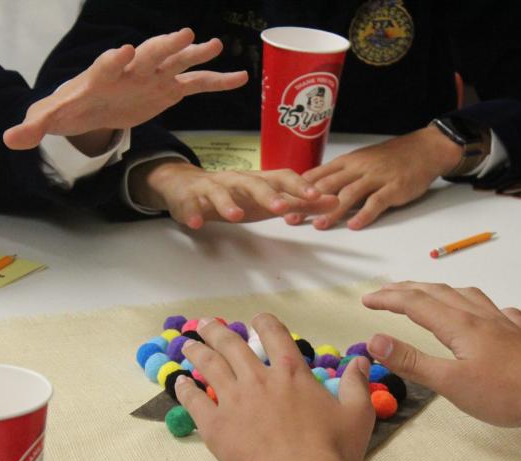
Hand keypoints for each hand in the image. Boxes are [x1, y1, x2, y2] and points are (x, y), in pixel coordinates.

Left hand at [3, 28, 247, 152]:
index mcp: (100, 76)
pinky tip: (240, 77)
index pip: (108, 65)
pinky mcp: (167, 90)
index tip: (125, 51)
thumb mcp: (49, 118)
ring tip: (217, 46)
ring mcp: (152, 77)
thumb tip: (9, 139)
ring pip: (176, 62)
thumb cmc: (68, 109)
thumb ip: (33, 127)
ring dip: (195, 55)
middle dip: (163, 46)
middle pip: (148, 55)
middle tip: (183, 35)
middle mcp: (130, 70)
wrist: (87, 107)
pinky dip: (216, 81)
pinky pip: (195, 84)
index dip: (115, 59)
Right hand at [130, 160, 337, 228]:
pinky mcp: (190, 200)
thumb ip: (300, 203)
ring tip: (236, 216)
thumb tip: (333, 201)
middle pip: (253, 183)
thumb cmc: (236, 195)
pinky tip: (196, 223)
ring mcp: (211, 189)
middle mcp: (236, 181)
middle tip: (281, 208)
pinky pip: (190, 205)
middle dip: (267, 194)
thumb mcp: (269, 200)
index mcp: (258, 181)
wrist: (188, 185)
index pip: (281, 177)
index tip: (316, 197)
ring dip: (228, 203)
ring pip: (220, 192)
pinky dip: (192, 212)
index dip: (298, 186)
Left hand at [174, 315, 374, 460]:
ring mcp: (234, 400)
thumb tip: (360, 360)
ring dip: (197, 351)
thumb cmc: (331, 450)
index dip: (264, 323)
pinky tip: (179, 383)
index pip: (274, 334)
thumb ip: (357, 384)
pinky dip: (185, 389)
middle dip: (218, 331)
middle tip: (207, 324)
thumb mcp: (357, 414)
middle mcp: (259, 379)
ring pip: (209, 366)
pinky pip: (195, 401)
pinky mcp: (216, 425)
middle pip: (232, 345)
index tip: (256, 321)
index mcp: (291, 372)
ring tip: (188, 344)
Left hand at [292, 125, 461, 229]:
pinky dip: (364, 215)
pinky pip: (376, 202)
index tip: (282, 203)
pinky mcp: (393, 188)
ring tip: (319, 225)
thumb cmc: (390, 158)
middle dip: (307, 203)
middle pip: (328, 186)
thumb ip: (341, 175)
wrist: (423, 149)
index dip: (298, 190)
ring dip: (332, 211)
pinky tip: (355, 226)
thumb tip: (316, 190)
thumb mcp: (361, 161)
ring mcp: (376, 177)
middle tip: (291, 218)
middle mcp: (358, 168)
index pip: (318, 175)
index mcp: (347, 162)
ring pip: (349, 195)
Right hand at [362, 282, 520, 460]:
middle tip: (385, 294)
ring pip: (465, 294)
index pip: (415, 303)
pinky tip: (480, 313)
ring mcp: (502, 321)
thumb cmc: (503, 394)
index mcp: (459, 325)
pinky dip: (474, 303)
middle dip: (407, 289)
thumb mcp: (449, 382)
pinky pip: (493, 308)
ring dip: (438, 290)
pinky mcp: (520, 333)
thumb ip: (412, 360)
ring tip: (425, 294)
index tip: (366, 300)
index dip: (388, 298)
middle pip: (437, 292)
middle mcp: (479, 315)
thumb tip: (376, 339)